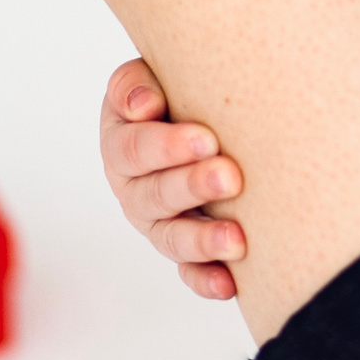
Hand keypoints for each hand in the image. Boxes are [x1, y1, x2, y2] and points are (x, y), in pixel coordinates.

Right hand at [100, 55, 245, 300]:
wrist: (198, 110)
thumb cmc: (175, 88)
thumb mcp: (148, 76)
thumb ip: (136, 84)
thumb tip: (143, 105)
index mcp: (122, 145)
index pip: (133, 149)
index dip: (166, 146)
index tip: (206, 139)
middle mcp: (135, 190)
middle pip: (155, 196)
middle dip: (192, 187)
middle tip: (231, 177)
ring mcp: (159, 223)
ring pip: (172, 238)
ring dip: (203, 240)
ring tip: (237, 239)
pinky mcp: (184, 250)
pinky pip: (189, 272)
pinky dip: (206, 280)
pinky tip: (230, 283)